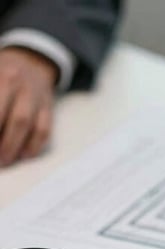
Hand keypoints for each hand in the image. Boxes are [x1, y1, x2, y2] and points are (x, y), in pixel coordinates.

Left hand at [0, 47, 56, 164]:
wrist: (31, 59)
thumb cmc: (3, 71)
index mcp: (2, 76)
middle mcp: (19, 85)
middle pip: (11, 117)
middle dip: (1, 141)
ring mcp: (36, 97)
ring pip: (27, 125)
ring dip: (15, 146)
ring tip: (5, 160)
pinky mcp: (48, 108)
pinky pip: (44, 130)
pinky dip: (34, 146)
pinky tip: (23, 155)